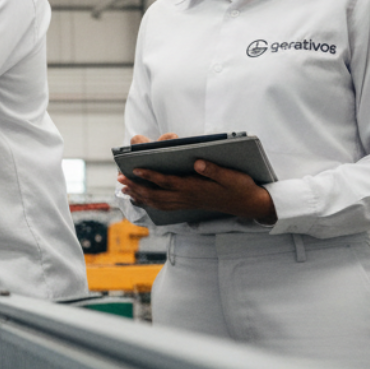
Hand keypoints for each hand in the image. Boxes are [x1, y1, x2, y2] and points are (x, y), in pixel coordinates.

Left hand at [118, 133, 276, 223]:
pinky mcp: (189, 204)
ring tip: (125, 189)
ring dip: (140, 196)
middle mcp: (189, 198)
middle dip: (137, 187)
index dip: (151, 176)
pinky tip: (142, 198)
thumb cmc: (240, 187)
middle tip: (120, 180)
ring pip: (159, 202)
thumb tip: (198, 162)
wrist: (248, 205)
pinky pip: (165, 206)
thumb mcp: (232, 175)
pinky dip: (151, 203)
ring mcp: (188, 203)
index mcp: (196, 188)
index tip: (136, 169)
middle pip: (157, 195)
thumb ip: (214, 169)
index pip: (169, 182)